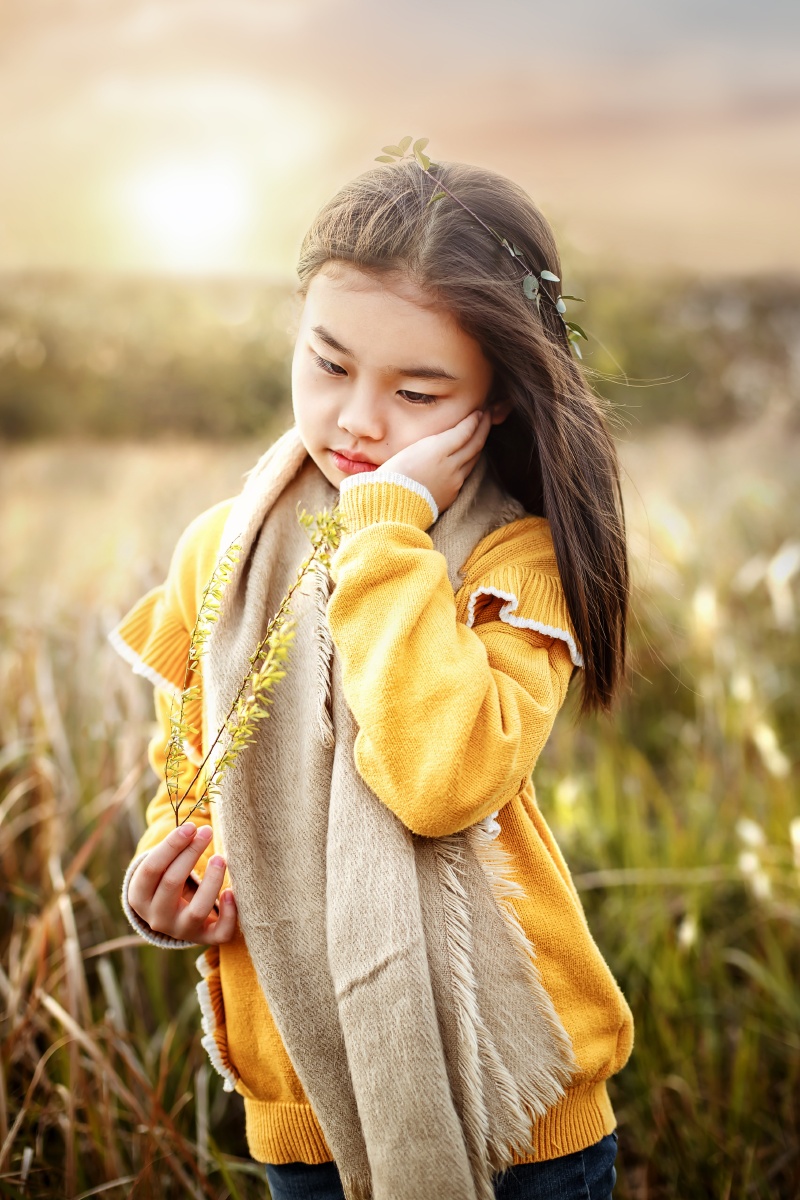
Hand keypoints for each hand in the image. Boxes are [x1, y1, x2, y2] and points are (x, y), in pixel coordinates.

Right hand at [128, 823, 237, 944]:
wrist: (172, 918)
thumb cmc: (167, 881)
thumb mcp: (159, 869)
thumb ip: (171, 851)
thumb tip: (195, 827)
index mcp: (140, 898)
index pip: (152, 869)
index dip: (171, 846)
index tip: (190, 827)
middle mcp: (157, 918)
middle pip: (172, 883)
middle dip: (191, 854)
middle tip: (207, 832)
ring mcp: (181, 931)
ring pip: (197, 910)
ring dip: (211, 882)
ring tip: (220, 858)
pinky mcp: (204, 938)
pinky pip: (219, 933)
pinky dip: (229, 914)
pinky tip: (231, 892)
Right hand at [379, 408, 492, 515]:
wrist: (393, 506)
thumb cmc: (392, 475)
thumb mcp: (408, 450)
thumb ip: (431, 443)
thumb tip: (444, 438)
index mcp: (437, 450)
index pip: (464, 432)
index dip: (474, 420)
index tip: (480, 412)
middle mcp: (450, 465)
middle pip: (475, 444)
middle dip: (483, 428)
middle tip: (488, 416)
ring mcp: (454, 481)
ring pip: (473, 459)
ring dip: (478, 445)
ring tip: (481, 434)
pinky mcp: (452, 494)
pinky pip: (465, 474)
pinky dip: (469, 462)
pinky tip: (468, 457)